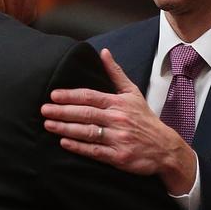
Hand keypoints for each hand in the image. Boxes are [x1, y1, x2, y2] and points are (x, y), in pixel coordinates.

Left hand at [41, 48, 196, 194]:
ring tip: (48, 124)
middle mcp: (117, 119)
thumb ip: (116, 73)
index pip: (90, 96)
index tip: (54, 95)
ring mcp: (118, 138)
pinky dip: (78, 147)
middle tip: (44, 110)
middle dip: (63, 111)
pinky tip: (64, 143)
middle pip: (86, 114)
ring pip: (87, 132)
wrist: (166, 148)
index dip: (71, 96)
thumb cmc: (145, 119)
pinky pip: (95, 151)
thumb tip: (103, 52)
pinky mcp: (119, 157)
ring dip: (66, 128)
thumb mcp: (133, 93)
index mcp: (118, 103)